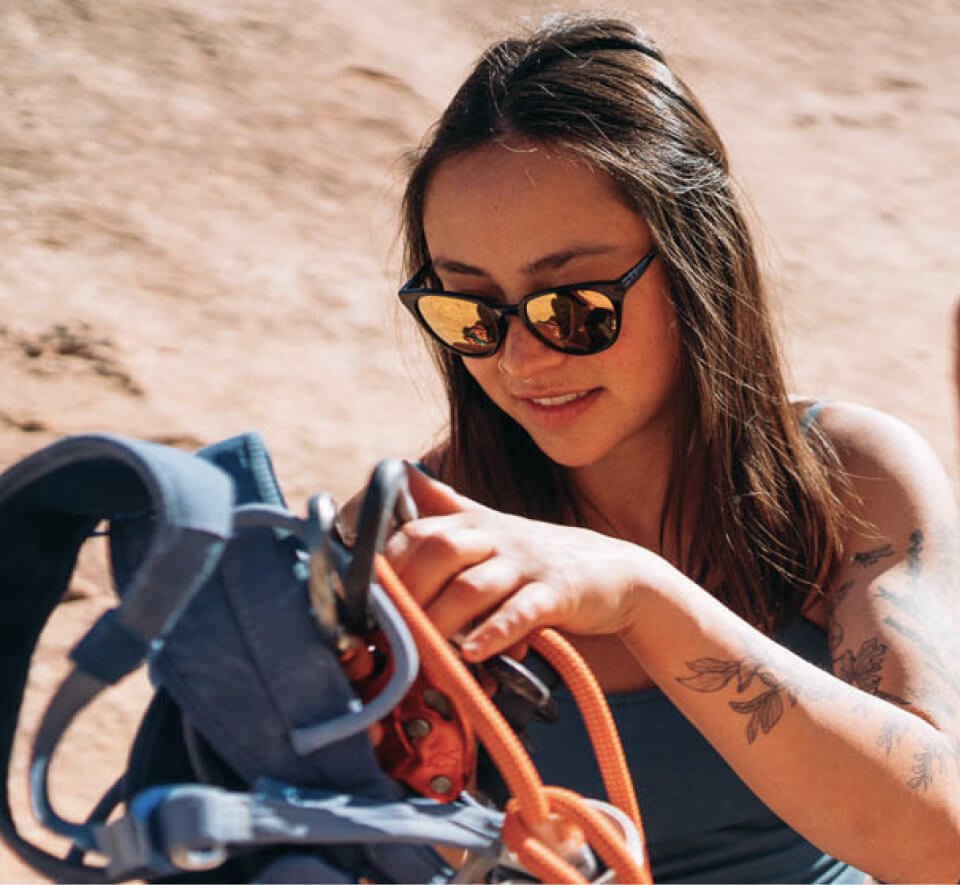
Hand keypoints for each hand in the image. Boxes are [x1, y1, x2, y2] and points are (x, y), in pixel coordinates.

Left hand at [382, 465, 657, 660]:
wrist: (616, 573)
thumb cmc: (540, 559)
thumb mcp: (493, 529)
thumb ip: (448, 508)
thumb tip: (402, 475)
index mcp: (473, 525)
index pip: (416, 533)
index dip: (385, 562)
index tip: (362, 599)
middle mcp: (496, 537)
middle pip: (439, 551)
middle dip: (406, 590)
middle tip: (384, 631)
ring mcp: (528, 563)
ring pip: (473, 586)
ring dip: (440, 619)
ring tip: (419, 649)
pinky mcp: (558, 592)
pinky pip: (522, 610)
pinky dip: (495, 631)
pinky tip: (472, 653)